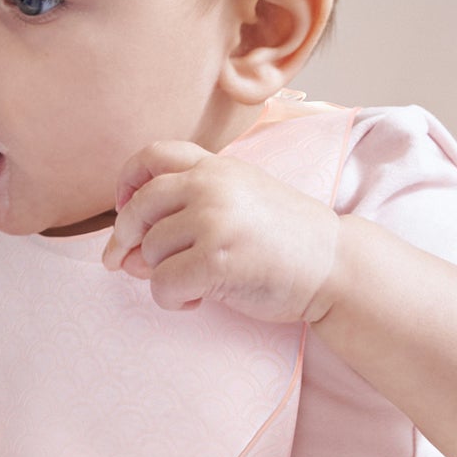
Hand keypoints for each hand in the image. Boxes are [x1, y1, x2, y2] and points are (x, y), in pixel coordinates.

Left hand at [102, 141, 342, 322]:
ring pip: (149, 251)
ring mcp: (213, 220)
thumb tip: (121, 256)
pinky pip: (162, 284)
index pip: (153, 155)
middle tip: (129, 262)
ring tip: (193, 283)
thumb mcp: (237, 208)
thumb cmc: (284, 241)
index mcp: (217, 166)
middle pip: (138, 206)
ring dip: (160, 276)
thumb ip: (181, 220)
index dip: (128, 181)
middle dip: (126, 238)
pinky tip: (197, 300)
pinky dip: (172, 300)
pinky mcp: (216, 258)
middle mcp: (211, 185)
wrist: (334, 265)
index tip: (124, 207)